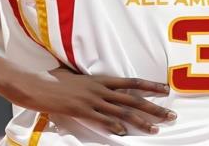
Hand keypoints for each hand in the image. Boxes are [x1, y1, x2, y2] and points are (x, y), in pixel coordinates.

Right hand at [4, 67, 176, 135]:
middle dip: (154, 107)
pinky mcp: (80, 110)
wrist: (37, 83)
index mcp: (101, 79)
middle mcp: (100, 89)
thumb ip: (91, 81)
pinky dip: (113, 126)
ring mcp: (91, 100)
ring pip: (121, 111)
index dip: (150, 86)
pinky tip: (124, 132)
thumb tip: (99, 83)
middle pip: (133, 99)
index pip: (132, 82)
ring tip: (156, 129)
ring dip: (140, 121)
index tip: (166, 89)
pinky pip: (100, 119)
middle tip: (171, 115)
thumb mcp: (78, 76)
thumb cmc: (56, 79)